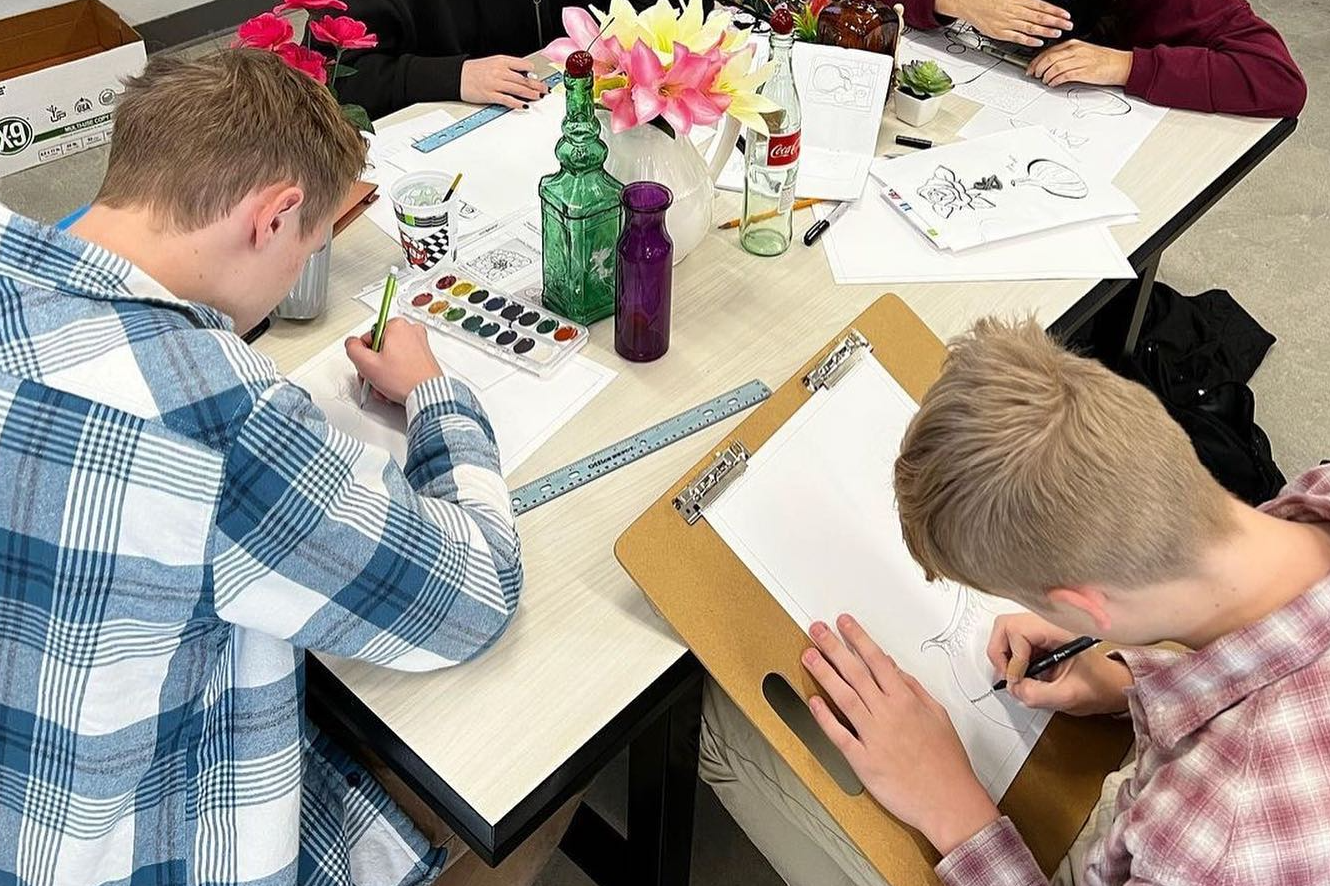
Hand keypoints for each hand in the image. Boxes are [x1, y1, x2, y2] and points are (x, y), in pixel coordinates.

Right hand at [344, 318, 442, 404]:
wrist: (428, 395)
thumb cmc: (404, 379)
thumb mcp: (367, 364)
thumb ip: (352, 349)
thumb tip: (351, 343)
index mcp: (397, 325)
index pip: (368, 337)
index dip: (364, 354)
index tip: (367, 365)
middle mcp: (411, 331)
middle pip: (380, 348)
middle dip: (374, 366)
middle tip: (374, 378)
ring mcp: (420, 344)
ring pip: (391, 357)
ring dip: (384, 373)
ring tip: (385, 386)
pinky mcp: (425, 357)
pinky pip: (403, 363)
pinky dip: (396, 374)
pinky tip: (394, 386)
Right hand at [460, 55, 548, 108]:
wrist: (458, 76)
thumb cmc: (474, 71)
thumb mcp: (492, 63)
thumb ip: (508, 68)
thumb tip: (524, 75)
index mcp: (501, 61)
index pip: (523, 64)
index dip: (532, 71)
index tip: (538, 77)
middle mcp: (500, 71)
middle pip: (523, 78)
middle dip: (537, 85)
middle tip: (545, 89)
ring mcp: (495, 84)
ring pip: (518, 89)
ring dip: (531, 94)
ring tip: (538, 97)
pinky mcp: (490, 95)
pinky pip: (507, 100)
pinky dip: (517, 103)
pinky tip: (524, 105)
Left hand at [803, 614, 999, 855]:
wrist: (948, 802)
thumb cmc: (947, 762)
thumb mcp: (938, 716)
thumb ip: (913, 689)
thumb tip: (893, 668)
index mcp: (906, 700)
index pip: (877, 660)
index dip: (858, 638)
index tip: (844, 623)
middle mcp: (887, 714)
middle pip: (855, 673)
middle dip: (834, 647)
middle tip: (817, 630)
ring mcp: (873, 737)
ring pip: (844, 697)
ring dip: (824, 674)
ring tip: (808, 655)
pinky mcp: (863, 761)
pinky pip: (839, 735)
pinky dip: (824, 718)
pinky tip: (813, 701)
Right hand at [938, 0, 1072, 47]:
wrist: (970, 3)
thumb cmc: (989, 0)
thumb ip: (1025, 1)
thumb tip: (1040, 5)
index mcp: (1019, 0)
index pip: (1042, 5)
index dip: (1055, 11)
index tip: (1066, 16)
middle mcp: (1015, 11)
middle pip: (1040, 16)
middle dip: (1055, 22)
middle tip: (1068, 26)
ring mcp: (1008, 22)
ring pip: (1031, 27)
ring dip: (1045, 31)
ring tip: (1057, 34)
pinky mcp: (1000, 32)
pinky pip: (1017, 37)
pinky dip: (1028, 40)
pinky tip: (1038, 42)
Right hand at [987, 614, 1132, 715]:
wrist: (1108, 686)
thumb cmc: (1097, 686)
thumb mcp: (1067, 697)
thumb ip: (1036, 695)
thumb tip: (1013, 687)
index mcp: (1059, 632)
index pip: (1019, 631)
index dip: (1014, 658)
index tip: (1019, 679)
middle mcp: (1048, 625)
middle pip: (1006, 625)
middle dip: (1000, 652)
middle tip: (1008, 674)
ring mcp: (1042, 630)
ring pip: (1005, 631)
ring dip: (1004, 656)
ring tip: (1015, 675)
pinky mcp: (1038, 639)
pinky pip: (1012, 641)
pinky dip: (1010, 659)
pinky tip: (1022, 673)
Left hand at [1026, 40, 1131, 87]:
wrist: (1121, 65)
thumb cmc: (1103, 60)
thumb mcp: (1082, 52)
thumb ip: (1066, 56)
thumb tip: (1050, 64)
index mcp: (1074, 44)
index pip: (1049, 51)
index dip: (1036, 61)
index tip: (1031, 68)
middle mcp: (1075, 51)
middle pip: (1049, 58)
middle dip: (1038, 68)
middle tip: (1034, 75)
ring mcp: (1080, 61)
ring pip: (1054, 67)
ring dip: (1046, 76)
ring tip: (1044, 80)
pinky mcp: (1084, 72)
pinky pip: (1064, 76)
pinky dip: (1055, 80)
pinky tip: (1052, 83)